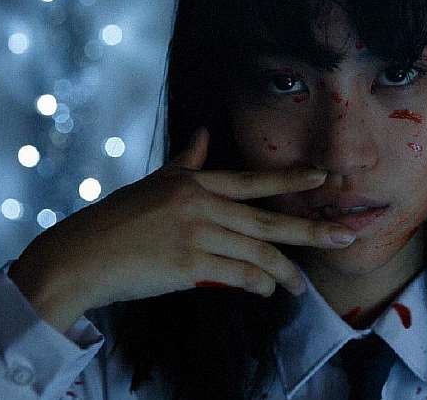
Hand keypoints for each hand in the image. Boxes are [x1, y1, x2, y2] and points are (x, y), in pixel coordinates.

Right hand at [8, 126, 354, 331]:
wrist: (80, 256)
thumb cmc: (116, 221)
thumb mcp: (153, 184)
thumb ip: (185, 163)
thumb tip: (203, 134)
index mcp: (193, 183)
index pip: (253, 181)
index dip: (291, 180)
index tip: (324, 179)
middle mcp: (199, 204)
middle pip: (268, 220)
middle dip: (311, 230)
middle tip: (346, 237)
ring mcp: (194, 235)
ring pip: (257, 253)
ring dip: (284, 272)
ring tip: (300, 286)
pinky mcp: (187, 266)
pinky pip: (237, 276)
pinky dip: (258, 285)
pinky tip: (267, 292)